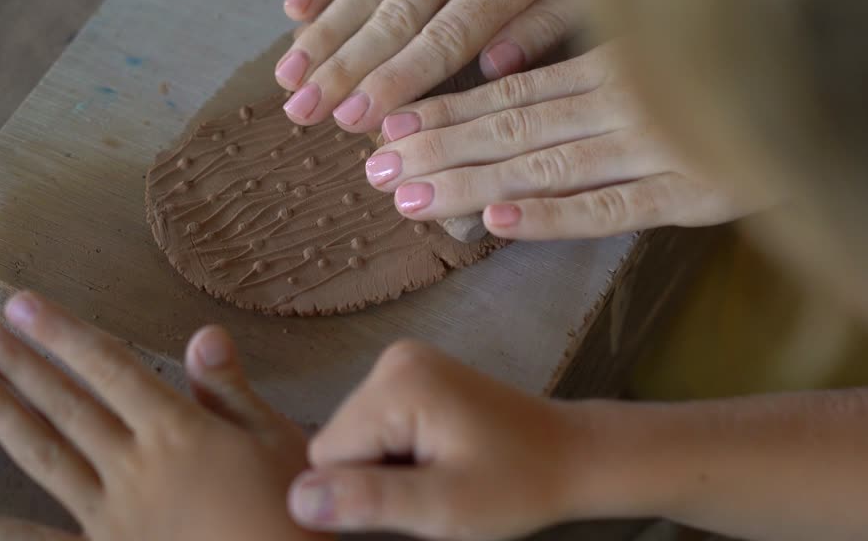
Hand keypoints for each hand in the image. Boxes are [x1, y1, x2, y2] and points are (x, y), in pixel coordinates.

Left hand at [0, 292, 325, 540]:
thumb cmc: (292, 516)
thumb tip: (201, 333)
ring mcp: (112, 517)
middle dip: (19, 361)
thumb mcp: (277, 443)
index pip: (110, 368)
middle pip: (67, 404)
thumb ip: (231, 391)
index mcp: (178, 431)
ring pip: (45, 457)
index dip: (64, 334)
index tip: (22, 305)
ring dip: (0, 414)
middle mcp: (135, 467)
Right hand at [276, 0, 580, 131]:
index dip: (395, 80)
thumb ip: (541, 29)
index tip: (354, 119)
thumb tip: (489, 72)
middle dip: (343, 68)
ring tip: (288, 76)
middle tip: (303, 111)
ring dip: (322, 30)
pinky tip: (294, 9)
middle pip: (393, 14)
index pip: (444, 37)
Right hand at [287, 340, 588, 539]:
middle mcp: (392, 360)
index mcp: (397, 384)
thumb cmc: (516, 485)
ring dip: (388, 467)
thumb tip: (296, 498)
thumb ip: (369, 500)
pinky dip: (399, 452)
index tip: (417, 494)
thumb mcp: (443, 507)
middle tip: (434, 486)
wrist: (571, 456)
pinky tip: (439, 457)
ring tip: (441, 472)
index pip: (327, 454)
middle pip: (340, 441)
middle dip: (376, 476)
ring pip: (356, 437)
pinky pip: (376, 425)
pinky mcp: (413, 374)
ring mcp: (403, 363)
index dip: (363, 491)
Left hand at [362, 43, 765, 238]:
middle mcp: (628, 102)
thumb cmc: (733, 78)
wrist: (836, 99)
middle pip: (514, 128)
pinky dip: (548, 214)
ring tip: (408, 199)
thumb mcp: (659, 59)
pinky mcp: (695, 195)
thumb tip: (504, 79)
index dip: (447, 112)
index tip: (390, 129)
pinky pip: (608, 209)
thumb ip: (591, 68)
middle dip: (439, 151)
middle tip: (373, 172)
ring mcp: (660, 148)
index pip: (512, 92)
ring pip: (545, 166)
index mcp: (616, 66)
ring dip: (469, 183)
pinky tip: (491, 223)